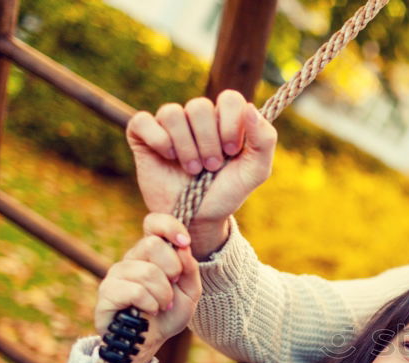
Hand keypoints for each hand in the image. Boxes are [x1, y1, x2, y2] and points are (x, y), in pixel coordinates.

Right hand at [95, 214, 201, 362]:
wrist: (150, 342)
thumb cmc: (168, 314)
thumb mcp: (190, 292)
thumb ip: (190, 269)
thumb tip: (183, 247)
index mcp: (152, 253)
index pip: (154, 223)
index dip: (169, 226)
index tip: (184, 242)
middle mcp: (132, 258)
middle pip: (153, 244)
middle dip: (173, 269)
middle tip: (173, 286)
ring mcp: (117, 274)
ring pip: (146, 271)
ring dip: (163, 294)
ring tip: (163, 306)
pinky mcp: (107, 293)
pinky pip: (133, 290)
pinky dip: (149, 303)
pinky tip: (149, 311)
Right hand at [125, 90, 276, 258]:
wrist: (199, 218)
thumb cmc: (227, 192)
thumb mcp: (255, 171)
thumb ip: (264, 140)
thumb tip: (250, 107)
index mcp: (224, 120)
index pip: (229, 98)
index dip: (231, 123)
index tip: (233, 151)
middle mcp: (196, 117)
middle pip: (199, 106)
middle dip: (208, 142)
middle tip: (211, 166)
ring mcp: (169, 125)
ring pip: (173, 113)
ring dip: (186, 146)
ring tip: (192, 169)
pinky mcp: (143, 135)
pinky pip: (144, 121)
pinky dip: (159, 140)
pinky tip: (168, 157)